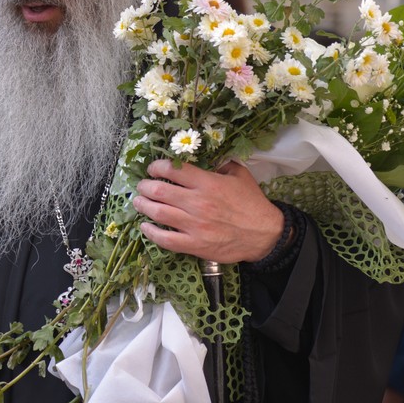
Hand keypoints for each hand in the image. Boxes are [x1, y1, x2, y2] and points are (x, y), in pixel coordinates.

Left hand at [132, 159, 284, 263]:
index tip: (153, 169)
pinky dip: (151, 233)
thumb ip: (221, 163)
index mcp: (207, 183)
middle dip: (145, 186)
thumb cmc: (252, 203)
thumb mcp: (239, 175)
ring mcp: (194, 225)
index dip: (157, 167)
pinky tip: (145, 227)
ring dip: (143, 206)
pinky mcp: (195, 245)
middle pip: (159, 191)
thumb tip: (207, 157)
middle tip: (142, 186)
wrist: (265, 234)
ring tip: (138, 202)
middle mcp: (197, 203)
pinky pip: (166, 239)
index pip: (173, 170)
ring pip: (158, 213)